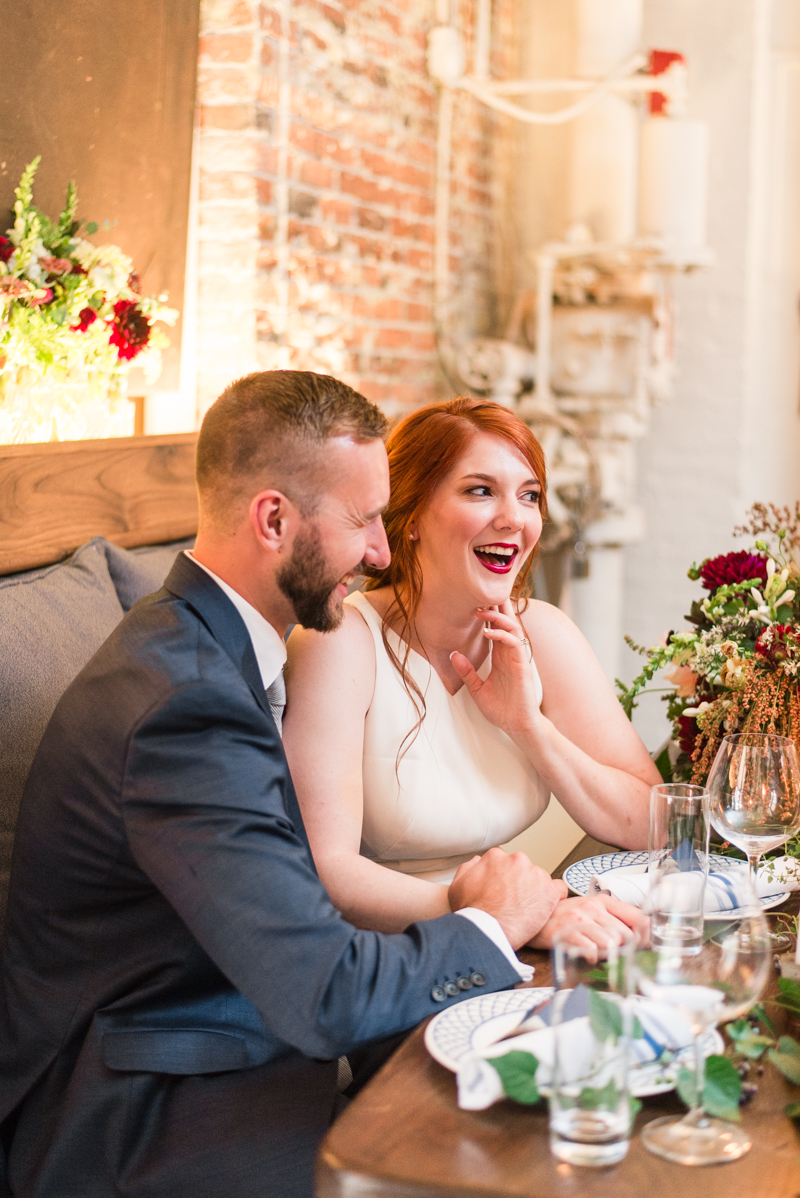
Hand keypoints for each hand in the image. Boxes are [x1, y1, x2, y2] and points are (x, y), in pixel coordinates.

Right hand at [448, 847, 566, 949]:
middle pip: (524, 869)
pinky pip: (559, 888)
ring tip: (527, 910)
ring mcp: (535, 874)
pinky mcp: (549, 890)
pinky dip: (554, 897)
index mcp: (496, 857)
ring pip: (540, 879)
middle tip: (515, 902)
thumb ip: (470, 867)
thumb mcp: (458, 884)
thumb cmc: (472, 912)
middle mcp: (517, 860)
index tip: (504, 891)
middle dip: (521, 883)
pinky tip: (546, 908)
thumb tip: (479, 861)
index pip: (506, 862)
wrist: (486, 930)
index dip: (505, 878)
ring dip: (536, 891)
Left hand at [449, 602, 540, 734]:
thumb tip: (453, 655)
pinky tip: (488, 633)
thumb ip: (467, 672)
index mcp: (501, 656)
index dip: (488, 614)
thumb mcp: (477, 689)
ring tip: (480, 612)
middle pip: (507, 622)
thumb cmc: (501, 709)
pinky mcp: (523, 664)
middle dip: (497, 606)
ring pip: (512, 627)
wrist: (517, 726)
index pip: (496, 628)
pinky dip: (502, 634)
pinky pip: (515, 642)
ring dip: (497, 617)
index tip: (475, 602)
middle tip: (482, 592)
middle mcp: (510, 653)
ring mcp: (518, 657)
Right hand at [528, 894, 649, 959]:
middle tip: (615, 954)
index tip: (641, 946)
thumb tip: (643, 936)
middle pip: (626, 936)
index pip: (638, 918)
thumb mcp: (592, 911)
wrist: (536, 919)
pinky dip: (592, 957)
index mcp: (603, 901)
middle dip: (623, 950)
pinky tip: (586, 955)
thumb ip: (615, 919)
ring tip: (598, 953)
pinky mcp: (567, 933)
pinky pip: (591, 950)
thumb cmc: (566, 917)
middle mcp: (592, 907)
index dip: (645, 936)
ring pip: (611, 944)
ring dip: (607, 955)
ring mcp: (579, 919)